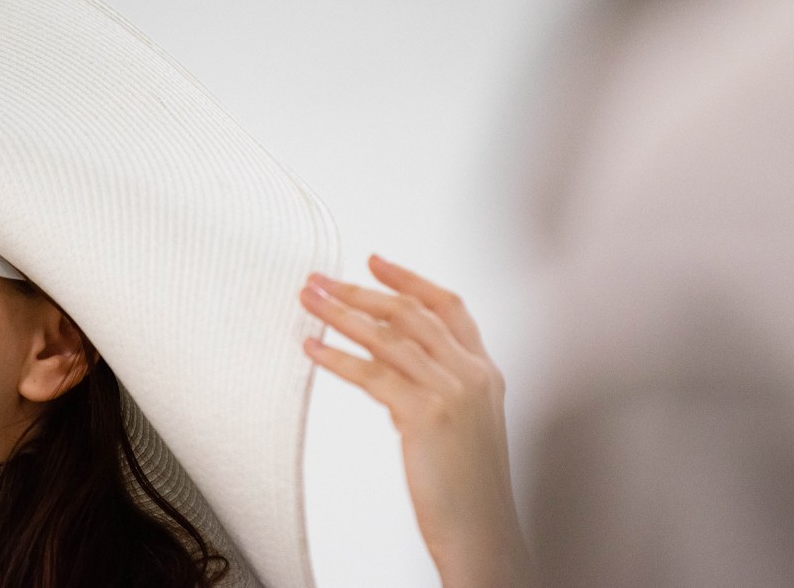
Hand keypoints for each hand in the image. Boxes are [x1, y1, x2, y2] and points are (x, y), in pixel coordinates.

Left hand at [299, 255, 532, 587]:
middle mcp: (471, 373)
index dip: (410, 281)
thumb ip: (433, 388)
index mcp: (484, 371)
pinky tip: (313, 348)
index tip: (375, 263)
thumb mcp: (461, 424)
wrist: (482, 530)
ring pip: (388, 337)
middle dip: (361, 292)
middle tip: (321, 280)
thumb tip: (387, 363)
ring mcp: (451, 390)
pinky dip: (338, 357)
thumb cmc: (466, 486)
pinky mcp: (426, 413)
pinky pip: (372, 374)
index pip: (447, 307)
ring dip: (341, 314)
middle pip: (410, 314)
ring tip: (309, 300)